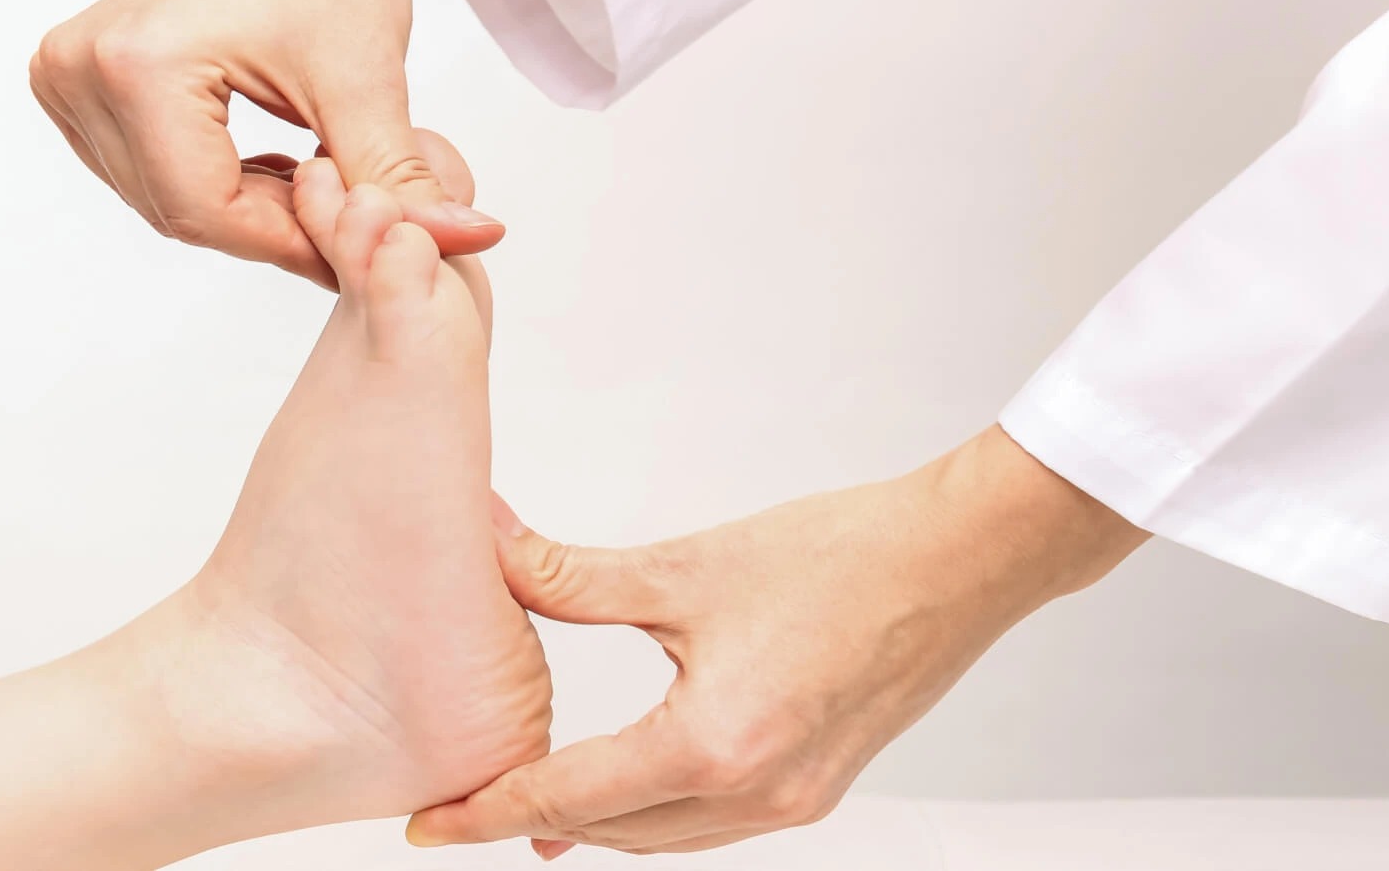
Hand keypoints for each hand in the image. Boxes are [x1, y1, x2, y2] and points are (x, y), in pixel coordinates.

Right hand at [30, 0, 505, 287]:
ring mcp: (69, 72)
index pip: (204, 210)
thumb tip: (461, 247)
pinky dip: (213, 181)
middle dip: (269, 226)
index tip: (353, 249)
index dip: (286, 243)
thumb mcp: (367, 84)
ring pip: (163, 200)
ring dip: (243, 207)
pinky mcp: (78, 77)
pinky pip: (146, 171)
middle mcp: (80, 66)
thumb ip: (397, 185)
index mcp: (137, 63)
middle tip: (344, 213)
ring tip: (314, 173)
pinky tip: (271, 161)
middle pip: (179, 210)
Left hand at [408, 426, 1147, 857]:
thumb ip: (574, 576)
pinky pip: (712, 825)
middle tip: (464, 804)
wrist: (959, 561)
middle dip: (531, 820)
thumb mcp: (687, 568)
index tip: (428, 824)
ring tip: (531, 802)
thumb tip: (491, 550)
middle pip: (610, 832)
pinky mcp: (817, 786)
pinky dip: (655, 813)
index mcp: (712, 745)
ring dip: (595, 822)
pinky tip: (628, 784)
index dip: (487, 811)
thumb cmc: (843, 556)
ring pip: (661, 838)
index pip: (567, 797)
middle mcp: (754, 793)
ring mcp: (792, 800)